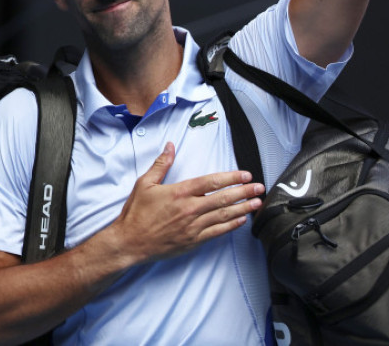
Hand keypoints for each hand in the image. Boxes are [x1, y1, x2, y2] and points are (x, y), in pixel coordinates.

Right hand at [109, 142, 263, 263]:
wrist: (129, 242)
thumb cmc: (136, 213)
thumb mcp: (145, 183)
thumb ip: (161, 164)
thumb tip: (170, 146)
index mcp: (180, 192)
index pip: (211, 182)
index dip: (231, 178)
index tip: (245, 175)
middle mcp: (189, 209)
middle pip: (223, 198)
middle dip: (244, 192)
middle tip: (259, 187)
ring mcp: (193, 227)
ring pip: (223, 215)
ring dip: (242, 208)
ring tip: (256, 203)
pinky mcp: (192, 241)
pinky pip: (216, 232)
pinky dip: (231, 226)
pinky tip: (241, 221)